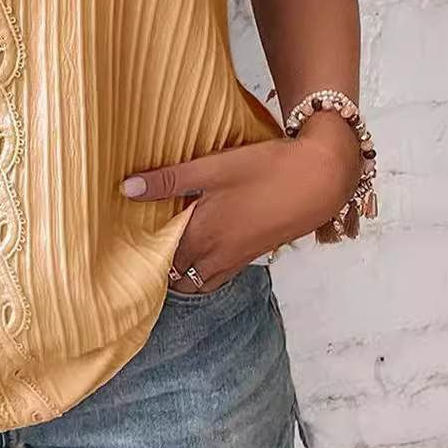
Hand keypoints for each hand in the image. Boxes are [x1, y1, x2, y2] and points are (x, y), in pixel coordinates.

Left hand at [121, 111, 362, 293]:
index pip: (160, 260)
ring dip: (184, 268)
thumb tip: (126, 189)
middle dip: (160, 266)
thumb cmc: (267, 170)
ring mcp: (240, 258)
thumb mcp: (212, 168)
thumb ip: (169, 180)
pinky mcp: (257, 252)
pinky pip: (222, 271)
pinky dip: (206, 265)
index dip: (141, 253)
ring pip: (201, 279)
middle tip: (142, 244)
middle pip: (179, 277)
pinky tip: (204, 238)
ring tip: (168, 244)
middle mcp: (219, 255)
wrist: (323, 178)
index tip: (124, 241)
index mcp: (203, 237)